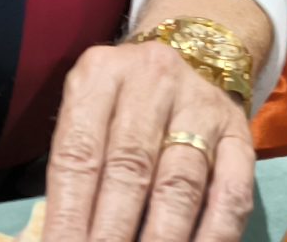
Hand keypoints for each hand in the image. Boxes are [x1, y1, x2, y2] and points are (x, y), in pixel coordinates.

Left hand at [44, 42, 254, 241]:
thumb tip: (48, 240)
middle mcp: (152, 79)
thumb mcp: (86, 121)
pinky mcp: (238, 132)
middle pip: (129, 169)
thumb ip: (71, 179)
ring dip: (161, 239)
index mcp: (101, 74)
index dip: (68, 216)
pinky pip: (229, 195)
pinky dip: (212, 238)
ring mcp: (201, 104)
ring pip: (179, 185)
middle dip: (112, 234)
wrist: (187, 63)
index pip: (78, 156)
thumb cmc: (119, 108)